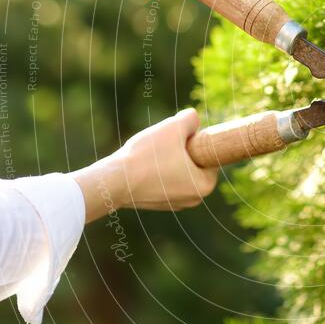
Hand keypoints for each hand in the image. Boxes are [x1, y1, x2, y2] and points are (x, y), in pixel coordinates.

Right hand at [70, 109, 217, 222]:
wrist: (114, 181)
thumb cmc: (148, 155)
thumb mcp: (174, 127)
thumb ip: (191, 119)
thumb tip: (194, 119)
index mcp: (204, 185)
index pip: (210, 156)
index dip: (197, 141)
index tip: (181, 137)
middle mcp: (194, 200)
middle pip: (195, 164)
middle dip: (183, 151)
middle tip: (166, 143)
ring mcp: (175, 204)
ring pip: (179, 171)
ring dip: (170, 160)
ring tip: (153, 153)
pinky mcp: (158, 204)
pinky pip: (164, 181)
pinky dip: (158, 171)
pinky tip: (145, 164)